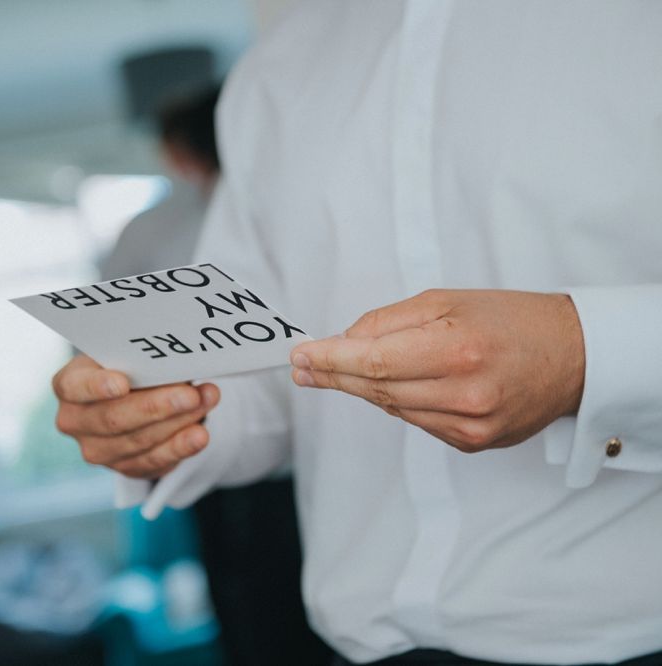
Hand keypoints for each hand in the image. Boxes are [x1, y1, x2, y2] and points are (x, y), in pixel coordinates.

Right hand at [53, 355, 219, 477]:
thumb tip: (178, 361)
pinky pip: (154, 462)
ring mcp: (98, 450)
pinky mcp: (126, 467)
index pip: (75, 386)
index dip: (97, 386)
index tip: (122, 383)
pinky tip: (199, 435)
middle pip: (114, 418)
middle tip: (190, 394)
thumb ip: (146, 360)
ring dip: (179, 423)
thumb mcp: (132, 356)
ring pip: (139, 441)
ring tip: (207, 402)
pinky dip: (181, 447)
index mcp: (69, 385)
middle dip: (157, 406)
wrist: (137, 396)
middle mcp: (76, 421)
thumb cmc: (133, 367)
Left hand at [290, 289, 584, 452]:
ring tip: (341, 369)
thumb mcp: (447, 300)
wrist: (572, 356)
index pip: (373, 362)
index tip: (300, 357)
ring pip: (392, 408)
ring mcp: (469, 426)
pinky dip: (398, 401)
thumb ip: (389, 322)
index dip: (330, 361)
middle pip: (376, 390)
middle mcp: (463, 394)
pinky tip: (397, 384)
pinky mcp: (473, 443)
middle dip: (334, 376)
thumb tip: (343, 342)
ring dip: (364, 388)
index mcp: (457, 349)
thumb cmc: (510, 319)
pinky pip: (416, 421)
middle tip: (303, 367)